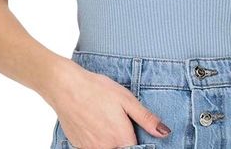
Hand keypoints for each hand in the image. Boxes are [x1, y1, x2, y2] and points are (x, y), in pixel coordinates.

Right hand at [43, 58, 171, 148]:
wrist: (66, 87)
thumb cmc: (97, 89)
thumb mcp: (126, 99)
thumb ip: (146, 118)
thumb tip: (164, 132)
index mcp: (121, 138)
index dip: (140, 142)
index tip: (135, 130)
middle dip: (125, 141)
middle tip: (119, 121)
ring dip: (111, 141)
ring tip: (106, 120)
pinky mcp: (78, 146)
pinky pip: (94, 148)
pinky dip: (98, 140)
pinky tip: (95, 122)